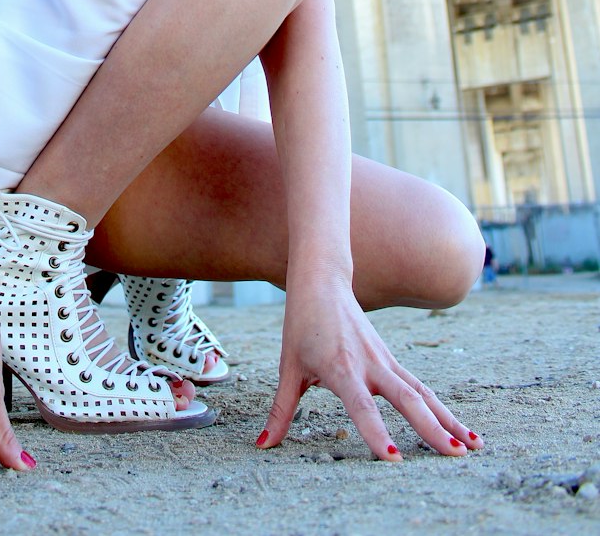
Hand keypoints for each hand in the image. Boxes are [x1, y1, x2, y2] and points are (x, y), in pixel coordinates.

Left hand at [256, 275, 482, 460]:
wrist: (322, 279)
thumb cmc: (302, 324)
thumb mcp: (288, 367)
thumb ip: (281, 410)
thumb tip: (263, 445)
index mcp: (340, 367)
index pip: (361, 406)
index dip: (376, 432)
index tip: (394, 458)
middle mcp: (369, 364)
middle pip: (406, 399)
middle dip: (431, 428)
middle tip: (454, 455)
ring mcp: (385, 361)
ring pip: (422, 393)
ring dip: (448, 420)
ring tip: (473, 447)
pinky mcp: (393, 360)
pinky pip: (422, 387)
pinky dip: (442, 409)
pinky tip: (463, 430)